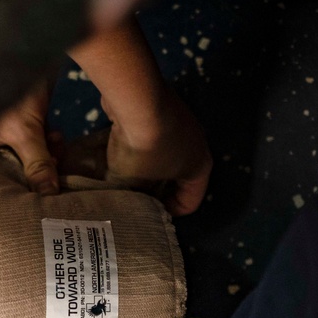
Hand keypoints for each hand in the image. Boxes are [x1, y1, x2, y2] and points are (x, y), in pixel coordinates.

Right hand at [0, 79, 60, 193]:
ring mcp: (3, 132)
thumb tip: (48, 195)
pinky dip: (46, 141)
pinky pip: (33, 140)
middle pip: (8, 170)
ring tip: (57, 150)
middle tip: (53, 174)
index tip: (31, 200)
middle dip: (32, 174)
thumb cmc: (6, 86)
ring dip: (43, 157)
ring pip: (24, 156)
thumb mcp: (23, 130)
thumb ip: (37, 163)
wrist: (20, 45)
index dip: (9, 192)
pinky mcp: (20, 121)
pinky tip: (57, 137)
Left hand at [102, 86, 211, 215]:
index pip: (190, 202)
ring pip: (163, 156)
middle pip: (177, 178)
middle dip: (154, 190)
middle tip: (131, 199)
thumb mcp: (135, 181)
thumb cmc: (144, 149)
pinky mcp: (163, 110)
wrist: (139, 101)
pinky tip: (118, 152)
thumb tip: (123, 195)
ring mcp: (182, 124)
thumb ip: (132, 192)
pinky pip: (152, 136)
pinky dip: (139, 146)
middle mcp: (197, 145)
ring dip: (144, 167)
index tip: (146, 216)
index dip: (168, 213)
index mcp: (200, 167)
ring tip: (120, 177)